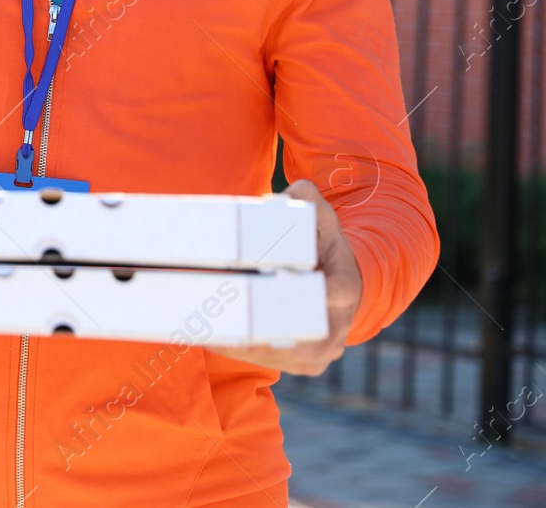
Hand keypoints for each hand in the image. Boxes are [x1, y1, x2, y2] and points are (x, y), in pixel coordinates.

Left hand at [205, 179, 362, 375]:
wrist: (344, 286)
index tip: (277, 285)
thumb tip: (294, 191)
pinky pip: (275, 363)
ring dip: (246, 345)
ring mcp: (325, 349)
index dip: (307, 292)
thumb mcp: (324, 220)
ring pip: (285, 354)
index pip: (332, 292)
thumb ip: (309, 202)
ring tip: (208, 329)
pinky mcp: (308, 363)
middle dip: (264, 325)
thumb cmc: (326, 247)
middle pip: (302, 333)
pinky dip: (245, 353)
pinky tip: (214, 340)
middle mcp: (339, 324)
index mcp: (345, 287)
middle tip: (224, 314)